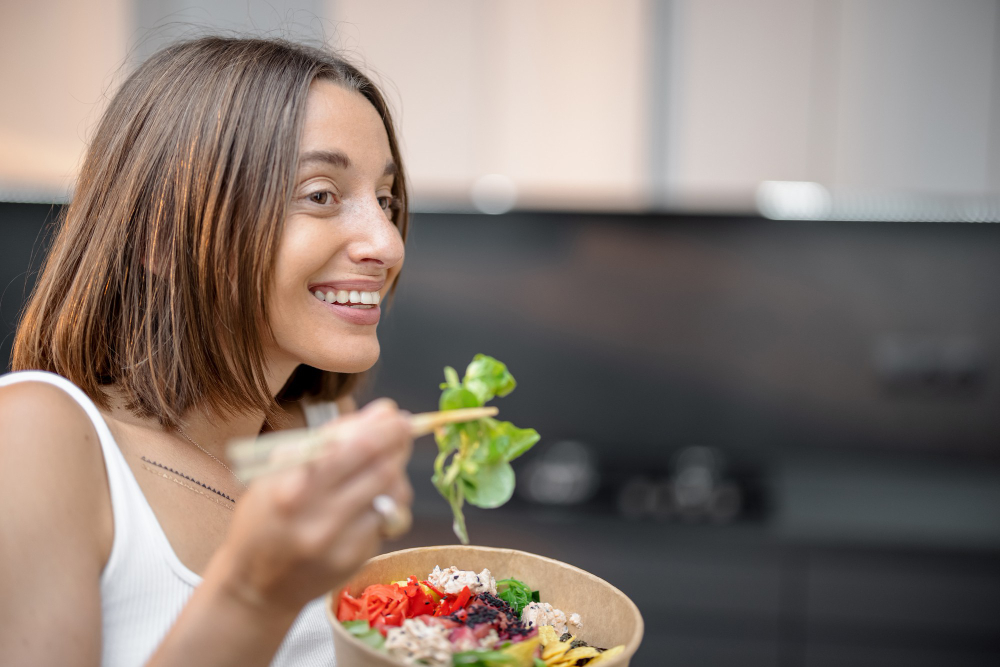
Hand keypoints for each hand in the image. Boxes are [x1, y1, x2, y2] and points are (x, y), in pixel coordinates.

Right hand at [213, 398, 412, 616]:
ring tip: (386, 461)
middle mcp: (318, 518)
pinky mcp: (355, 559)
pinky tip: (372, 497)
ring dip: (396, 470)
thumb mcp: (276, 472)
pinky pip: (387, 519)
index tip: (393, 413)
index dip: (381, 428)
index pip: (353, 448)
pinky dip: (388, 501)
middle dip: (398, 441)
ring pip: (393, 494)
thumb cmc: (264, 518)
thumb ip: (326, 441)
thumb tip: (380, 413)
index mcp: (292, 488)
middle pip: (381, 468)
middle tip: (402, 427)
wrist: (254, 586)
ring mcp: (340, 542)